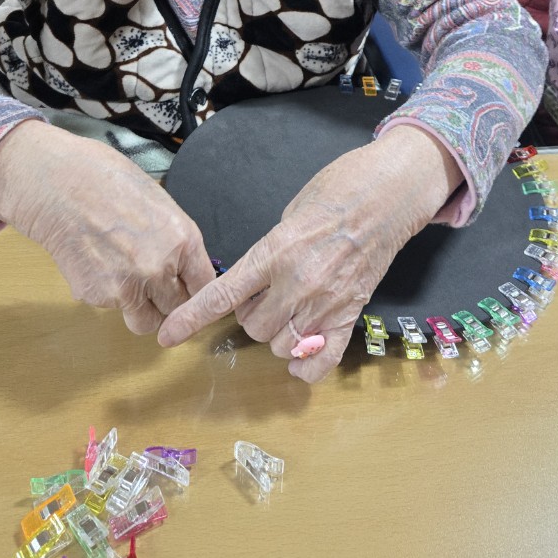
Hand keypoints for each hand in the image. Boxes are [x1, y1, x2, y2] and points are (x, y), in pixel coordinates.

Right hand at [0, 120, 215, 332]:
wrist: (59, 185)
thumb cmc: (107, 181)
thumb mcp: (159, 203)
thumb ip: (175, 240)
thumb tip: (184, 265)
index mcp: (183, 240)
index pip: (206, 287)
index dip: (197, 291)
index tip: (188, 291)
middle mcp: (160, 268)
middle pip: (179, 309)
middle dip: (169, 301)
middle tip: (156, 286)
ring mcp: (128, 286)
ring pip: (147, 322)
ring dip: (142, 310)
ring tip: (129, 283)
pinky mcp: (98, 296)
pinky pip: (114, 308)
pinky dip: (109, 294)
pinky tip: (99, 264)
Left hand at [158, 126, 458, 381]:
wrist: (388, 196)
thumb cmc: (337, 192)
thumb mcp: (290, 214)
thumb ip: (269, 253)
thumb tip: (255, 283)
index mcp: (275, 250)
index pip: (224, 293)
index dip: (192, 317)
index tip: (168, 335)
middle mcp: (297, 282)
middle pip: (252, 327)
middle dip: (252, 315)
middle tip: (268, 293)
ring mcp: (326, 303)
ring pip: (280, 346)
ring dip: (278, 335)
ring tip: (293, 308)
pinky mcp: (351, 315)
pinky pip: (320, 362)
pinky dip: (307, 365)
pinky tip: (304, 350)